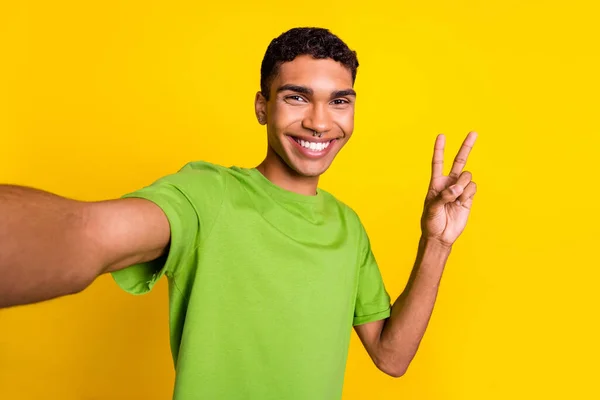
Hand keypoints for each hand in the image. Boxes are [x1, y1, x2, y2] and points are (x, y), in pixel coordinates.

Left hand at [421, 132, 477, 246]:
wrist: (441, 236)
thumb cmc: (431, 222)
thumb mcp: (432, 208)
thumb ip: (443, 196)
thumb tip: (457, 188)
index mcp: (436, 183)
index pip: (438, 162)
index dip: (439, 149)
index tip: (441, 136)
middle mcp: (449, 183)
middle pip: (459, 161)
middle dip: (466, 146)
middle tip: (474, 132)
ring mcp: (460, 190)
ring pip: (467, 177)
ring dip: (462, 186)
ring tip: (455, 199)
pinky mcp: (468, 198)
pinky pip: (473, 188)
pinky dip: (468, 194)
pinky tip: (462, 203)